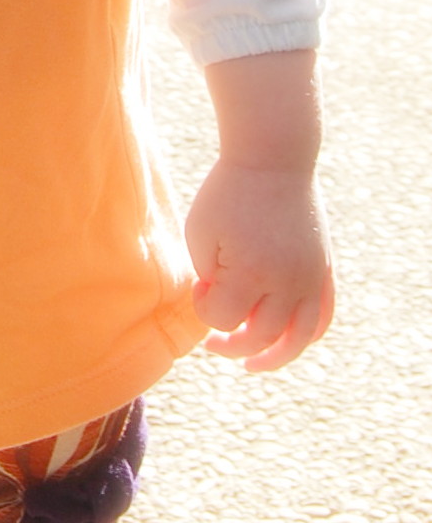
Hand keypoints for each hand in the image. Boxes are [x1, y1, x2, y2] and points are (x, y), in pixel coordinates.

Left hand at [185, 160, 333, 371]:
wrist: (273, 158)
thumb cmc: (227, 193)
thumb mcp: (201, 234)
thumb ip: (210, 279)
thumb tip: (223, 308)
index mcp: (251, 272)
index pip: (224, 320)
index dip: (204, 307)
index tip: (199, 284)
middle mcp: (288, 281)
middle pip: (261, 337)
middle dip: (230, 344)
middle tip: (210, 342)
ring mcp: (311, 277)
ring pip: (300, 338)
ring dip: (275, 357)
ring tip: (252, 364)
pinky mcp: (324, 269)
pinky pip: (322, 316)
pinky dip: (307, 335)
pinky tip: (286, 341)